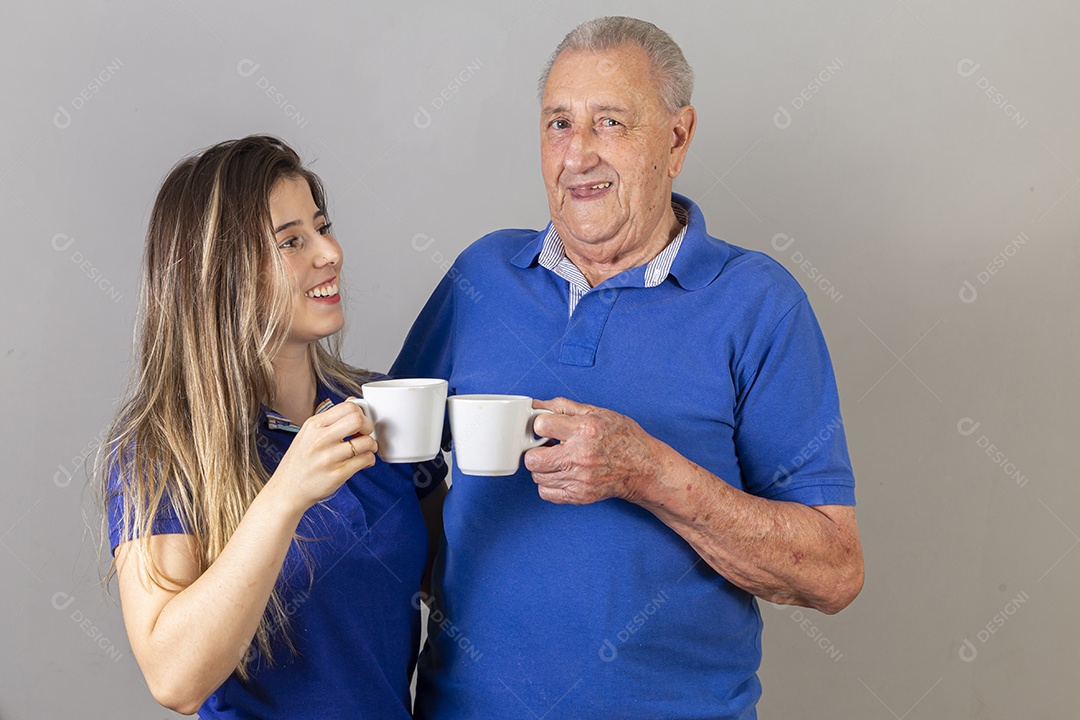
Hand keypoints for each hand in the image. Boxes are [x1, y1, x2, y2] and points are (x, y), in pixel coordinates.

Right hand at [266, 399, 376, 511]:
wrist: (287, 490)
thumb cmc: (300, 461)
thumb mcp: (308, 434)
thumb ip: (330, 418)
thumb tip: (353, 401)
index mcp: (314, 425)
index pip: (347, 407)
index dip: (360, 412)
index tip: (359, 421)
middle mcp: (320, 439)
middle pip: (358, 420)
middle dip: (368, 426)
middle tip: (365, 434)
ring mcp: (329, 457)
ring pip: (366, 442)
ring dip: (372, 445)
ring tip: (366, 449)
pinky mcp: (337, 474)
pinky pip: (366, 460)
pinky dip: (369, 460)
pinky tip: (362, 461)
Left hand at [524, 397, 661, 504]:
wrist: (643, 468)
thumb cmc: (624, 439)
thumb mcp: (598, 412)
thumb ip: (564, 407)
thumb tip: (537, 404)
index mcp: (585, 430)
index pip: (540, 426)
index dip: (540, 425)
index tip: (546, 428)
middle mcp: (580, 455)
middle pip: (533, 458)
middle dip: (535, 450)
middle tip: (546, 447)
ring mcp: (579, 478)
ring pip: (537, 476)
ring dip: (543, 468)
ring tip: (557, 460)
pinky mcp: (580, 495)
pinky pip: (546, 493)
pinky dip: (549, 485)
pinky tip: (560, 474)